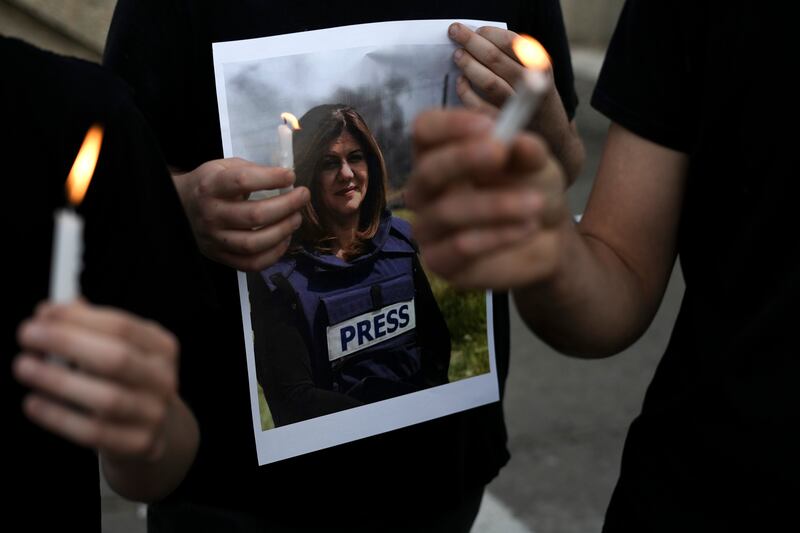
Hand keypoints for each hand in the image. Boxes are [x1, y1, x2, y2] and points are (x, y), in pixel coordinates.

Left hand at [13, 301, 179, 462]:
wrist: (155, 430)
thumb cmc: (125, 381)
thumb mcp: (119, 349)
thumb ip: (88, 328)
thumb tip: (48, 313)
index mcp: (162, 347)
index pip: (121, 327)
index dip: (78, 318)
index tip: (42, 314)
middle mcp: (163, 379)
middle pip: (117, 359)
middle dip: (67, 343)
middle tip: (28, 335)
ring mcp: (154, 414)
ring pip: (106, 398)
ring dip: (58, 380)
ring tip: (24, 367)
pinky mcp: (139, 444)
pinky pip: (93, 432)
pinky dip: (58, 417)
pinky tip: (33, 402)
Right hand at [172, 158, 309, 270]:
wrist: (180, 206)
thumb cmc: (210, 184)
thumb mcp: (224, 167)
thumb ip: (251, 170)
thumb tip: (285, 179)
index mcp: (211, 187)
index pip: (242, 181)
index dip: (271, 178)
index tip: (290, 176)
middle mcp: (211, 215)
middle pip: (254, 216)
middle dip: (287, 206)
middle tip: (302, 197)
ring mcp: (215, 239)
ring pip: (254, 243)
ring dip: (283, 231)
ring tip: (296, 218)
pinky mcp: (220, 257)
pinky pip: (252, 264)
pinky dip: (274, 254)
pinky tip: (284, 239)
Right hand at [406, 109, 569, 289]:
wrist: (546, 237)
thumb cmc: (529, 187)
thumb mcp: (538, 164)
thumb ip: (527, 150)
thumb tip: (516, 141)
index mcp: (440, 151)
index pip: (425, 130)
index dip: (450, 125)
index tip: (489, 126)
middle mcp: (425, 188)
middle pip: (426, 170)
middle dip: (463, 159)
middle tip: (500, 153)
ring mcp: (428, 226)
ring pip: (447, 211)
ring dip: (496, 205)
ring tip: (536, 204)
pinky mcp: (440, 261)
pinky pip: (460, 247)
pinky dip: (498, 236)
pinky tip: (528, 228)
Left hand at [448, 23, 532, 116]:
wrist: (548, 125)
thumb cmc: (531, 89)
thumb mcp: (532, 67)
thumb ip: (510, 53)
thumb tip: (476, 38)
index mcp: (537, 64)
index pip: (510, 42)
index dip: (489, 33)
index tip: (476, 30)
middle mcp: (529, 83)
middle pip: (495, 58)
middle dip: (471, 42)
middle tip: (455, 32)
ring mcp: (516, 104)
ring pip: (488, 82)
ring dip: (469, 65)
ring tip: (458, 55)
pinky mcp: (502, 120)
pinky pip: (479, 106)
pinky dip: (466, 92)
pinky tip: (461, 82)